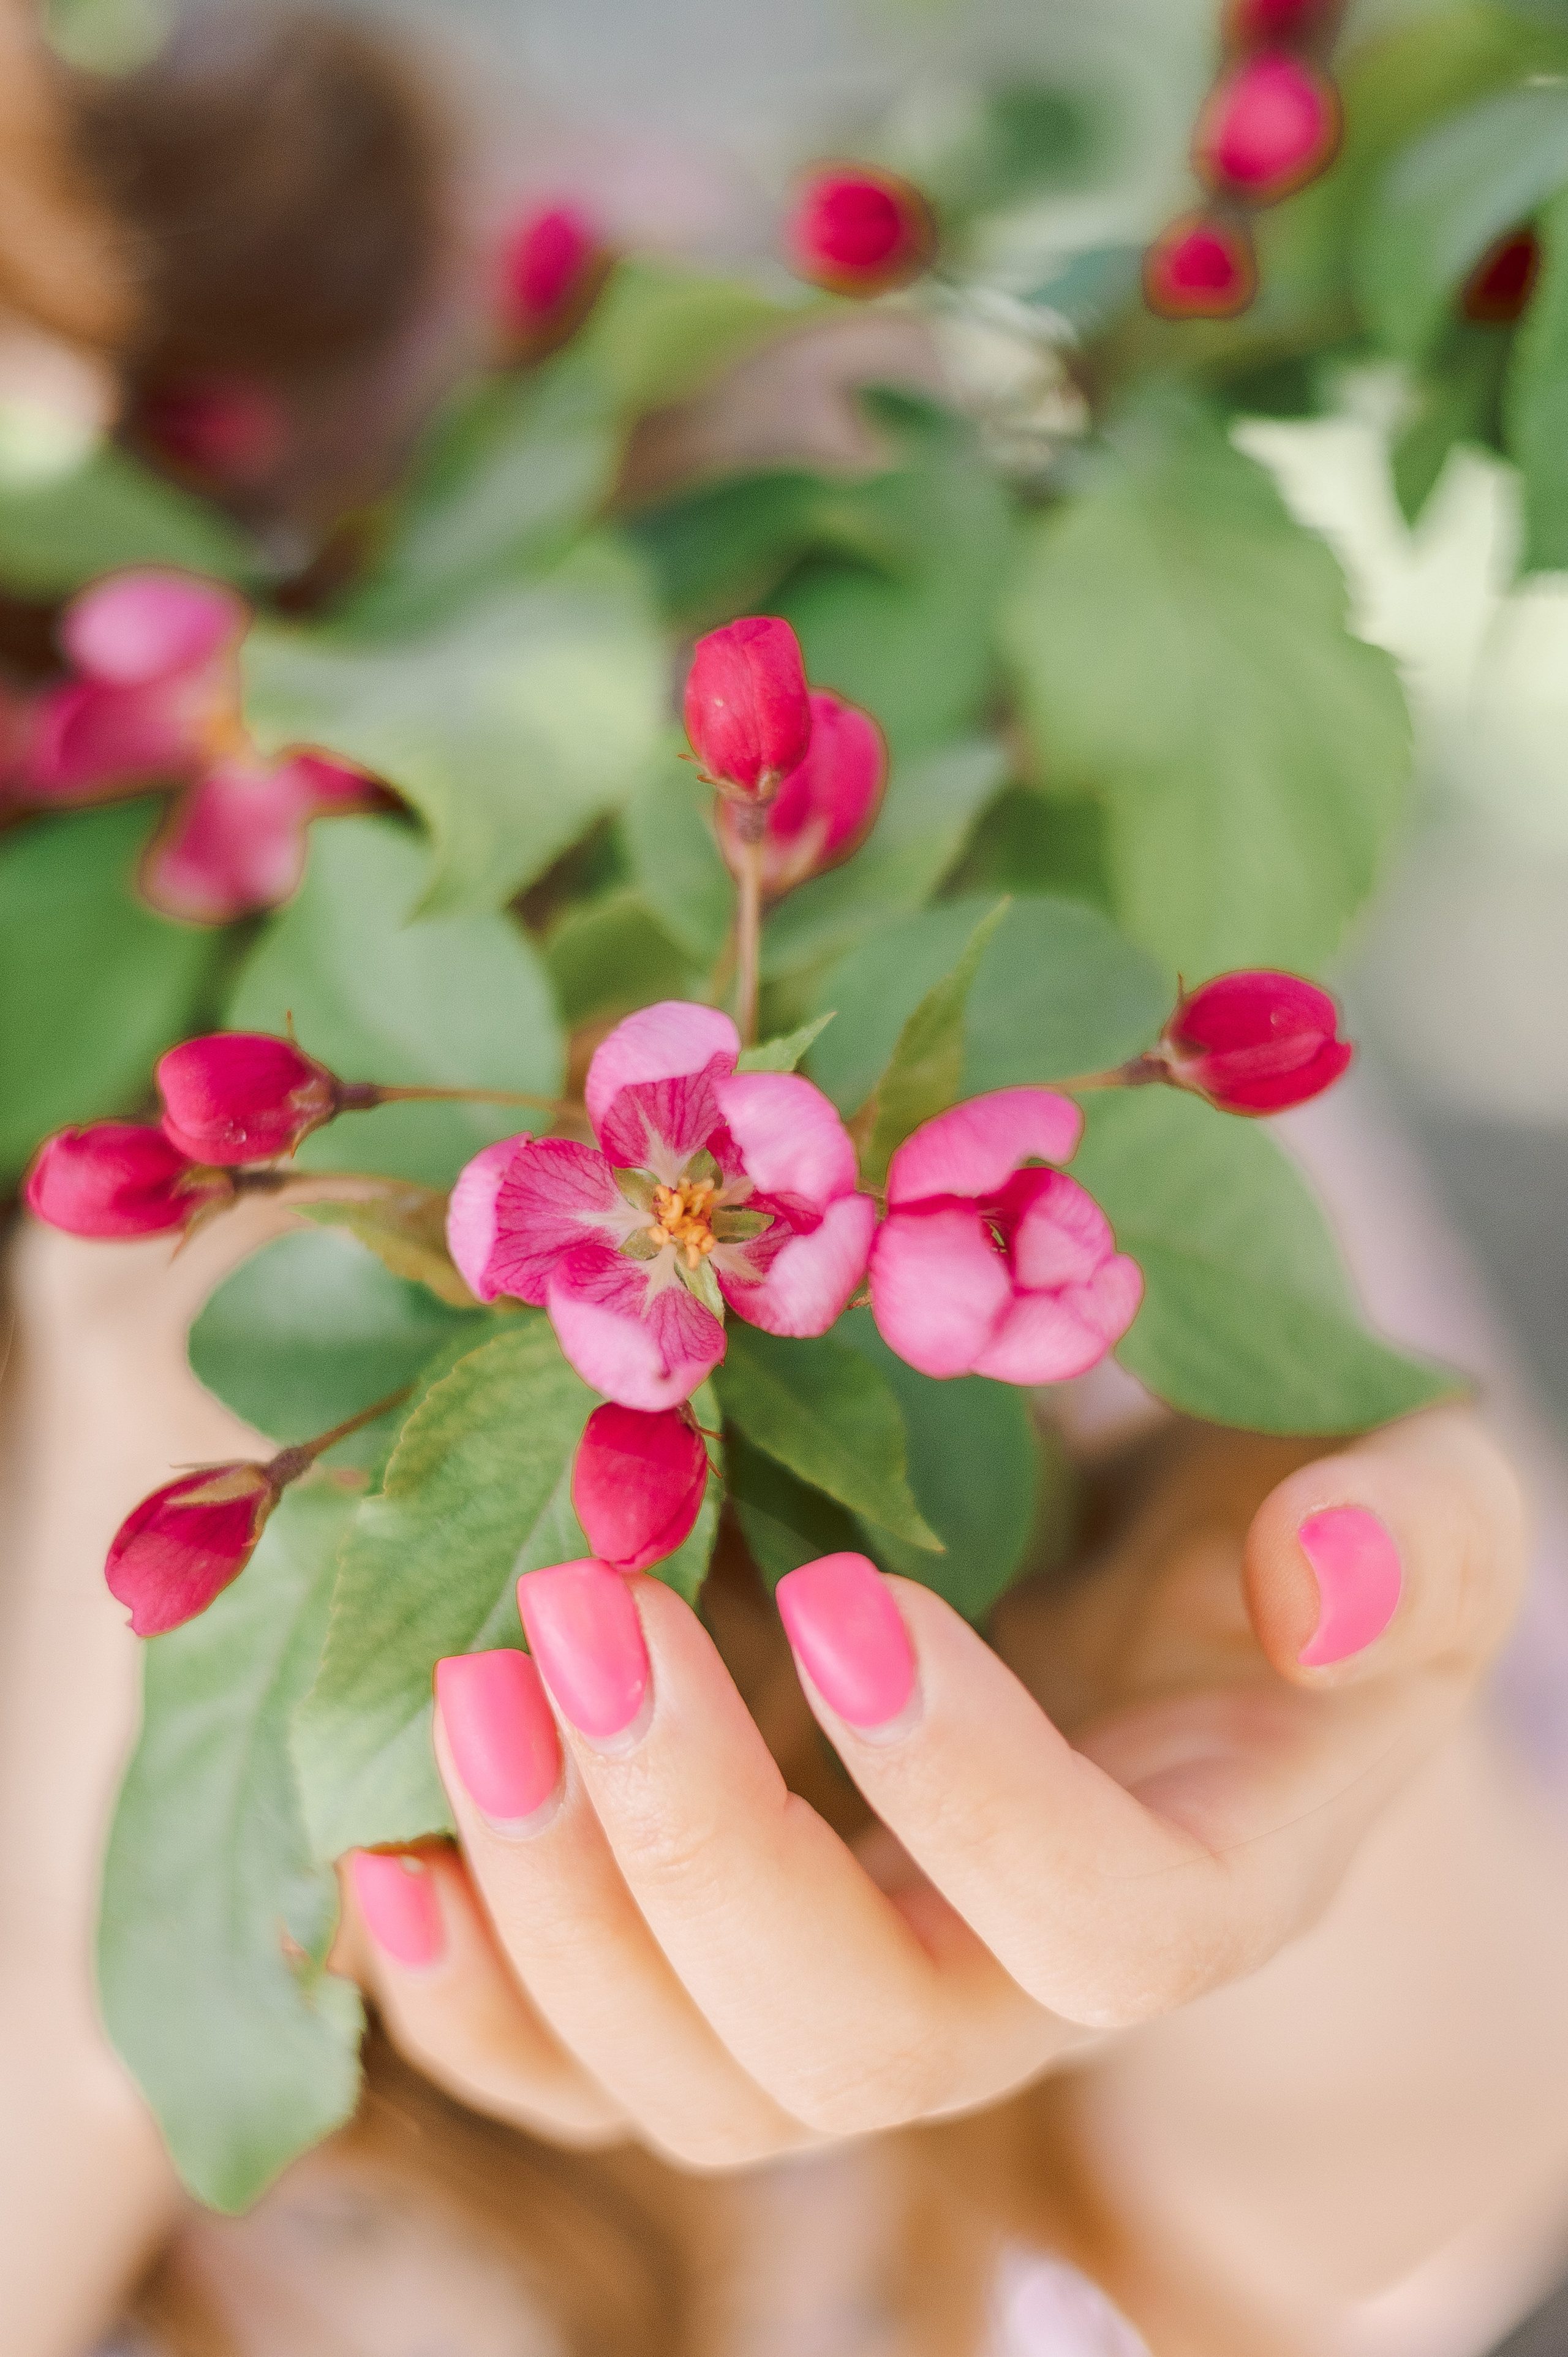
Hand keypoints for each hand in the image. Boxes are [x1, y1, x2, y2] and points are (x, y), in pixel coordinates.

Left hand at [336, 1407, 1522, 2168]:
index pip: (1107, 1926)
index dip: (973, 1796)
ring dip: (555, 1900)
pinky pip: (579, 2066)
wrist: (1175, 1606)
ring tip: (474, 1676)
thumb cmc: (1296, 1526)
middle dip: (693, 1841)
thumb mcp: (1409, 1489)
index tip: (847, 1587)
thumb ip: (1416, 1531)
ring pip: (694, 2086)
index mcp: (1206, 1873)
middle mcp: (1022, 1984)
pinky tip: (384, 1848)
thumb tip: (1325, 1572)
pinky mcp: (726, 1969)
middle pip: (855, 2043)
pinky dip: (468, 1988)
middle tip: (578, 1610)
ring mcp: (863, 1993)